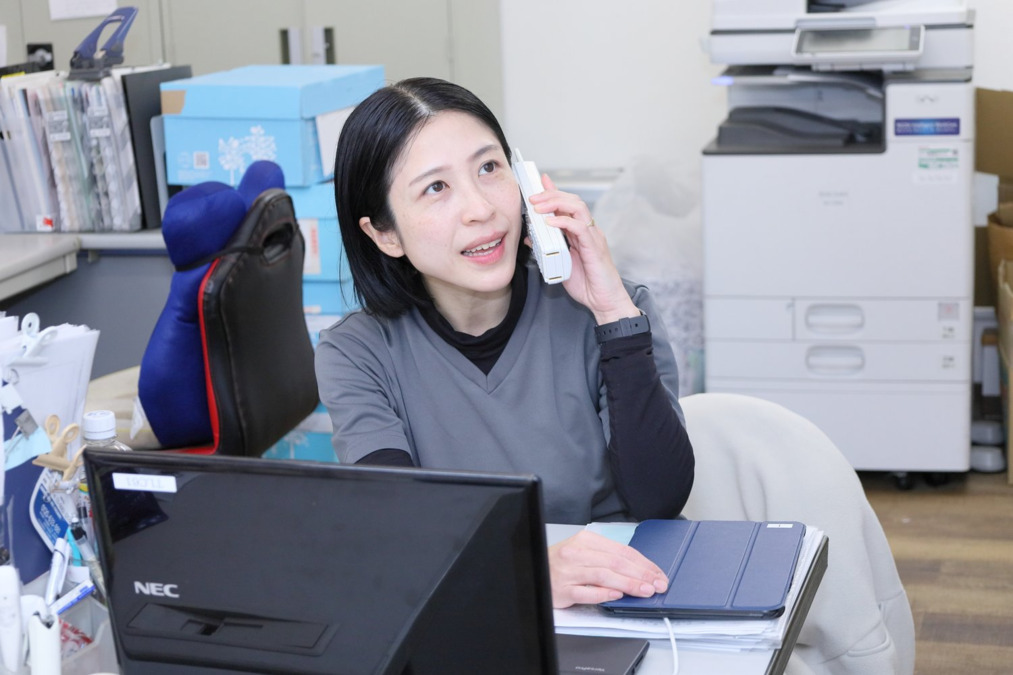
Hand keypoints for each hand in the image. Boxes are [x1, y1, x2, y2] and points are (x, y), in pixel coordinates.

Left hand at [527, 175, 639, 323]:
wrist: (604, 301)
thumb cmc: (586, 284)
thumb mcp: (560, 264)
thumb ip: (547, 249)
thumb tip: (530, 238)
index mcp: (580, 233)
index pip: (567, 205)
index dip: (555, 191)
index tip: (541, 181)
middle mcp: (588, 231)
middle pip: (572, 201)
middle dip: (551, 195)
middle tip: (533, 197)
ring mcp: (592, 237)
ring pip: (577, 208)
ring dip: (556, 203)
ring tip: (538, 207)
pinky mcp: (594, 247)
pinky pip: (579, 227)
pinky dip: (563, 222)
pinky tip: (550, 223)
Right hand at [548, 530, 668, 608]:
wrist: (533, 569)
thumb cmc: (562, 563)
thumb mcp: (584, 552)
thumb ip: (608, 558)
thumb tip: (639, 570)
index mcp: (586, 540)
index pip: (621, 550)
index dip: (643, 563)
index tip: (658, 574)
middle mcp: (577, 553)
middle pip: (615, 562)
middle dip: (641, 574)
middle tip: (657, 584)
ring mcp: (569, 572)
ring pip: (604, 575)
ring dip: (628, 584)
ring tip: (644, 591)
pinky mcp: (562, 590)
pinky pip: (586, 592)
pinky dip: (603, 593)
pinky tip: (617, 595)